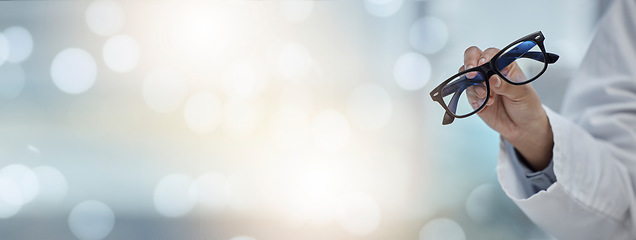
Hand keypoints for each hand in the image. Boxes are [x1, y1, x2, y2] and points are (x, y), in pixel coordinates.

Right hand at [463, 46, 552, 170]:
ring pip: (466, 76)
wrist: (523, 128)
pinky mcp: (475, 98)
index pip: (491, 53)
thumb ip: (507, 85)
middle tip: (472, 75)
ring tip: (486, 96)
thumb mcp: (522, 94)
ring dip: (474, 86)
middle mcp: (491, 72)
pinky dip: (474, 98)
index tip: (483, 64)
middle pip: (472, 58)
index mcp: (505, 65)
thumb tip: (492, 78)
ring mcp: (481, 84)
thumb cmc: (527, 106)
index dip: (485, 56)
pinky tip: (486, 104)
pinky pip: (467, 93)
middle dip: (469, 64)